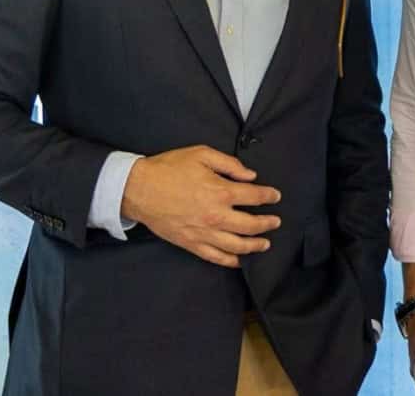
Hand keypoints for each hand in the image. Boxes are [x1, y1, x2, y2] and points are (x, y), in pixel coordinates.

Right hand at [121, 144, 280, 267]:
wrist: (138, 189)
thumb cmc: (169, 169)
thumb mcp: (202, 154)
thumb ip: (230, 164)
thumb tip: (251, 175)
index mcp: (221, 191)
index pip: (254, 196)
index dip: (269, 196)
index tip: (276, 196)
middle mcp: (216, 215)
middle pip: (251, 225)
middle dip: (268, 224)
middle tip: (276, 222)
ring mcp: (204, 233)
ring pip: (237, 245)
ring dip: (255, 245)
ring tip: (265, 244)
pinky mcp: (190, 244)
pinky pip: (215, 257)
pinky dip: (230, 260)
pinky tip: (238, 260)